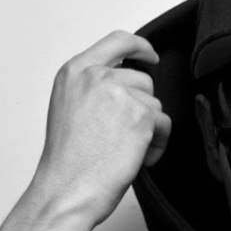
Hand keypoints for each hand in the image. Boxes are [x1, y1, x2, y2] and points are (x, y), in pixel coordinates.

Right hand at [31, 30, 170, 225]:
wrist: (66, 190)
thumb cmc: (66, 162)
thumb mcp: (69, 108)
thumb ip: (93, 89)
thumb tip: (124, 85)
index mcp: (75, 72)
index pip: (117, 40)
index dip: (140, 46)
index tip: (150, 56)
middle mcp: (97, 76)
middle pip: (142, 79)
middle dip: (141, 107)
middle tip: (122, 136)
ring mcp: (120, 93)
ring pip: (154, 103)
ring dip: (149, 129)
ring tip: (125, 150)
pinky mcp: (141, 115)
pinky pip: (164, 124)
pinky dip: (157, 144)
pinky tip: (136, 158)